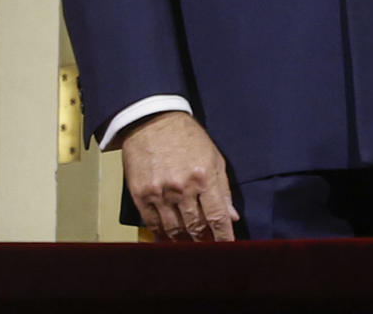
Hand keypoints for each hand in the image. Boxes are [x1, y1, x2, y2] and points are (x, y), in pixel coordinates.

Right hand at [120, 111, 238, 241]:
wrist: (153, 122)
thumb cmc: (188, 138)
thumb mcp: (214, 157)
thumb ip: (224, 189)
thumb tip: (231, 217)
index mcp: (204, 177)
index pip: (217, 216)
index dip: (224, 237)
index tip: (228, 247)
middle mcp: (182, 188)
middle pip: (196, 226)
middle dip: (205, 241)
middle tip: (209, 250)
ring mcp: (160, 193)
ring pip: (174, 229)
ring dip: (184, 242)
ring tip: (191, 247)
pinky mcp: (141, 195)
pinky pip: (153, 224)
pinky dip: (162, 235)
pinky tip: (170, 240)